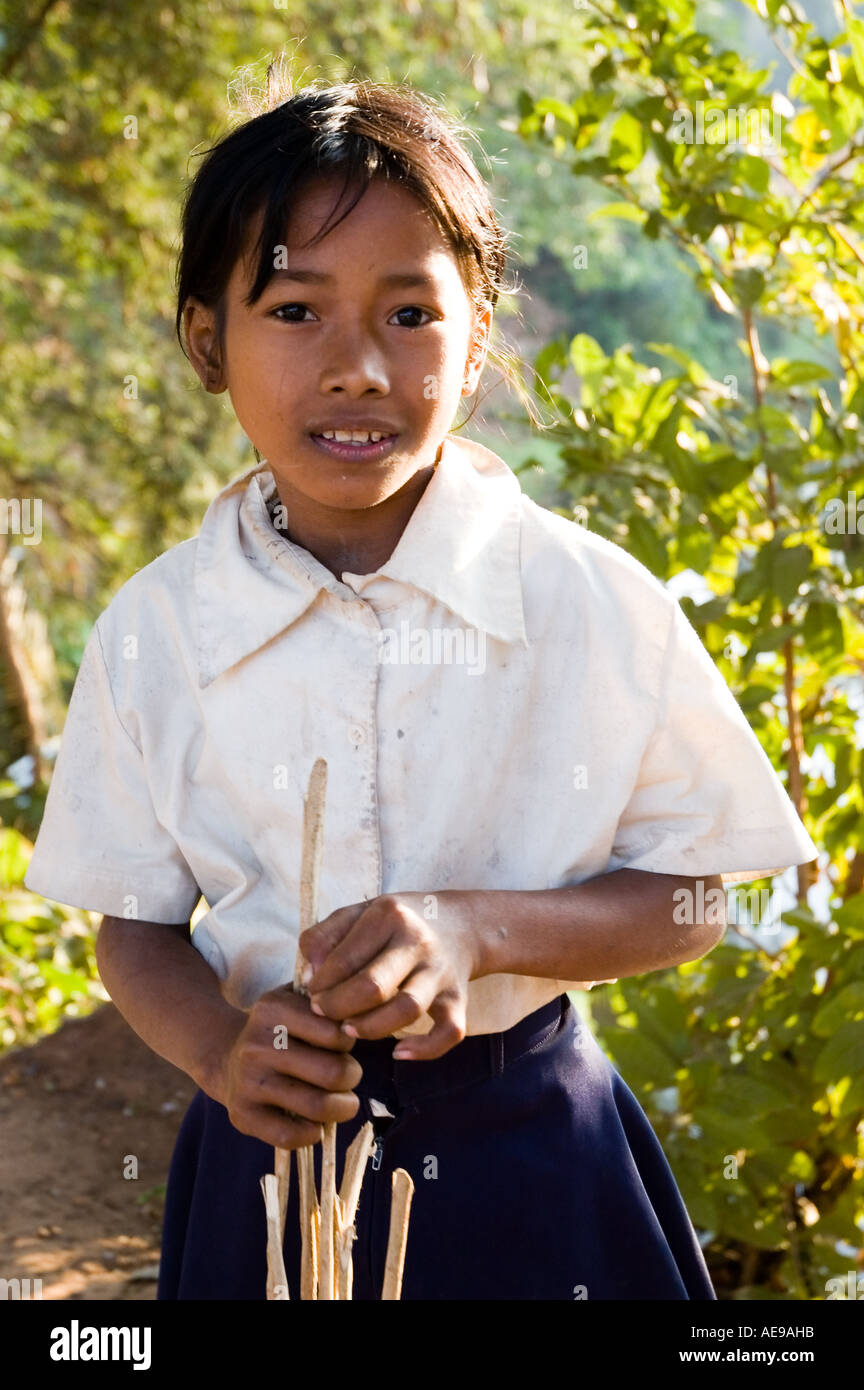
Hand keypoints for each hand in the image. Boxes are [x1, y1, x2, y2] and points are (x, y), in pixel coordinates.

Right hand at [212, 986, 362, 1148]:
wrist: (224, 1057)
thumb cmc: (277, 1031)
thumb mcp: (293, 1001)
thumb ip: (324, 1000)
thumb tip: (358, 1018)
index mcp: (273, 1009)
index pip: (337, 1033)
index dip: (348, 1042)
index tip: (341, 1045)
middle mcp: (258, 1045)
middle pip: (333, 1072)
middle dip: (352, 1076)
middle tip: (348, 1076)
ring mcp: (248, 1082)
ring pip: (317, 1106)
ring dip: (341, 1108)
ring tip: (341, 1102)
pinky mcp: (242, 1115)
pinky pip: (290, 1135)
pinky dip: (312, 1133)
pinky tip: (314, 1123)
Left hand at [300, 892, 480, 1060]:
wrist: (462, 924)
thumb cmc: (398, 922)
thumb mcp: (360, 912)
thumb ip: (325, 936)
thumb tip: (308, 975)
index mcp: (389, 916)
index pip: (344, 959)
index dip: (319, 983)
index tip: (311, 992)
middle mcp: (418, 943)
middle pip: (374, 986)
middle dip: (338, 1007)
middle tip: (323, 1012)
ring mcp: (441, 973)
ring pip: (407, 1009)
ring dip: (371, 1028)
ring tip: (349, 1029)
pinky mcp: (459, 999)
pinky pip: (448, 1032)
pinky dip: (425, 1049)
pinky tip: (399, 1053)